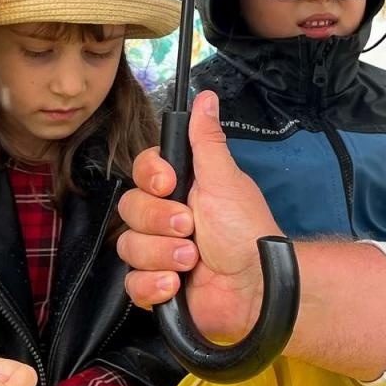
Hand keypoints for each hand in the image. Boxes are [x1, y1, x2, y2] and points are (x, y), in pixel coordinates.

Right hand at [116, 91, 283, 342]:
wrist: (257, 288)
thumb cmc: (247, 232)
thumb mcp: (226, 181)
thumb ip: (207, 140)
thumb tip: (206, 97)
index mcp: (181, 189)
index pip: (142, 172)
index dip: (150, 178)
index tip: (169, 184)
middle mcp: (165, 218)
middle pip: (129, 208)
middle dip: (159, 221)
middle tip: (190, 228)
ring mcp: (159, 252)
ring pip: (128, 246)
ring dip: (162, 254)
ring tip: (193, 260)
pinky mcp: (156, 287)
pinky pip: (132, 284)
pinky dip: (153, 285)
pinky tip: (176, 284)